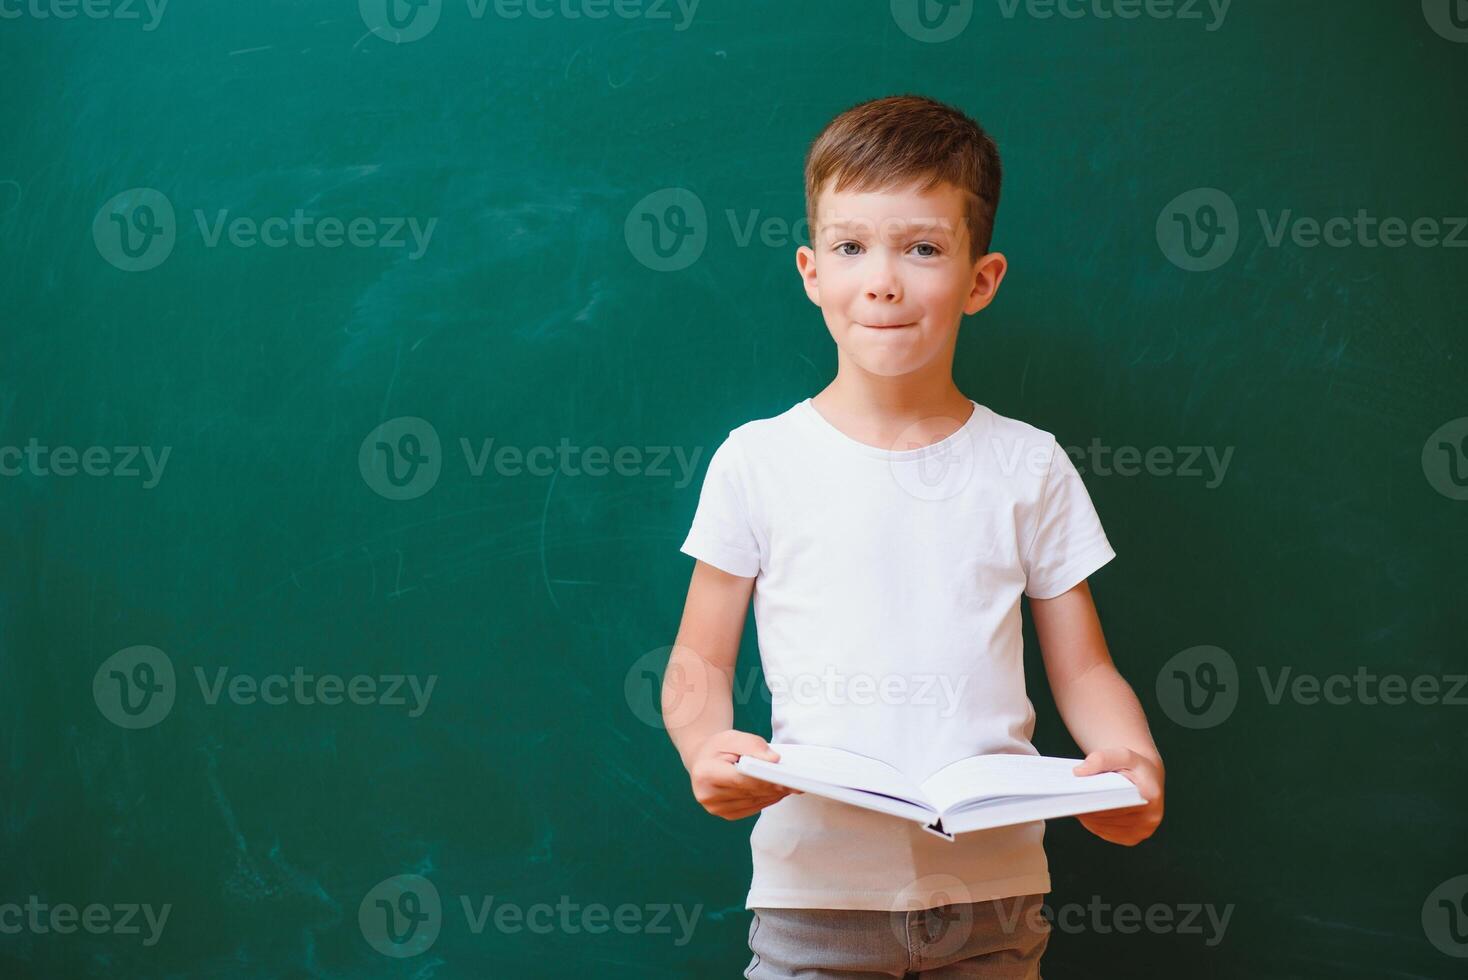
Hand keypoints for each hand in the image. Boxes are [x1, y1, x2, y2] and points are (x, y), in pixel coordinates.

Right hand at [687, 730, 801, 820]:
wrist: (702, 760)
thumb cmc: (718, 747)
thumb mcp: (732, 737)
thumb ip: (753, 745)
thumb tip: (774, 760)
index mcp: (705, 774)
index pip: (742, 779)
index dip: (765, 779)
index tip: (786, 777)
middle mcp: (708, 795)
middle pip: (751, 792)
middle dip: (775, 786)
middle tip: (797, 781)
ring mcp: (716, 808)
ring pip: (755, 802)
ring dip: (775, 794)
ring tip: (791, 784)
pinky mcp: (726, 814)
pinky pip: (753, 808)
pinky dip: (767, 799)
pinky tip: (778, 791)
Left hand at [1072, 747, 1163, 845]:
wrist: (1147, 778)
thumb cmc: (1134, 765)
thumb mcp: (1122, 754)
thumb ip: (1101, 758)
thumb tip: (1078, 773)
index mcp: (1151, 796)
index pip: (1117, 803)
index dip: (1095, 801)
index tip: (1076, 796)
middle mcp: (1150, 819)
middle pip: (1109, 818)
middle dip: (1088, 808)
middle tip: (1067, 800)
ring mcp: (1142, 832)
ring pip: (1105, 828)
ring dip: (1088, 818)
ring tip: (1072, 804)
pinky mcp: (1132, 839)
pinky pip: (1106, 834)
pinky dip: (1093, 824)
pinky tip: (1083, 812)